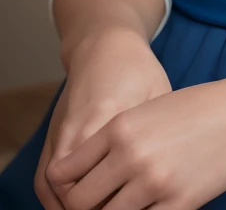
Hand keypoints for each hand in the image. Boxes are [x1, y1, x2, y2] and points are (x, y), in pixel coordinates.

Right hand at [35, 26, 171, 209]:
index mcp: (109, 116)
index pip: (103, 176)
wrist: (103, 44)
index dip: (116, 202)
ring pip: (54, 188)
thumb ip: (158, 134)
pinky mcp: (53, 135)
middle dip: (95, 208)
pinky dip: (56, 198)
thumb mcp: (158, 96)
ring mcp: (62, 132)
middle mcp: (78, 128)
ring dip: (74, 206)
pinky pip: (44, 178)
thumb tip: (170, 177)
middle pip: (75, 190)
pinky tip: (76, 206)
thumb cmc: (137, 70)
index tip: (137, 206)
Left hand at [43, 72, 225, 209]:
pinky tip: (148, 208)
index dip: (64, 186)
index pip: (66, 170)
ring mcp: (154, 182)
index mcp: (119, 126)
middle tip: (96, 204)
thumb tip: (87, 172)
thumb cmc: (197, 109)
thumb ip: (116, 138)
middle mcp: (131, 154)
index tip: (74, 189)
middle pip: (80, 202)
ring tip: (127, 203)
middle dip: (82, 208)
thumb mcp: (149, 110)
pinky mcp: (178, 203)